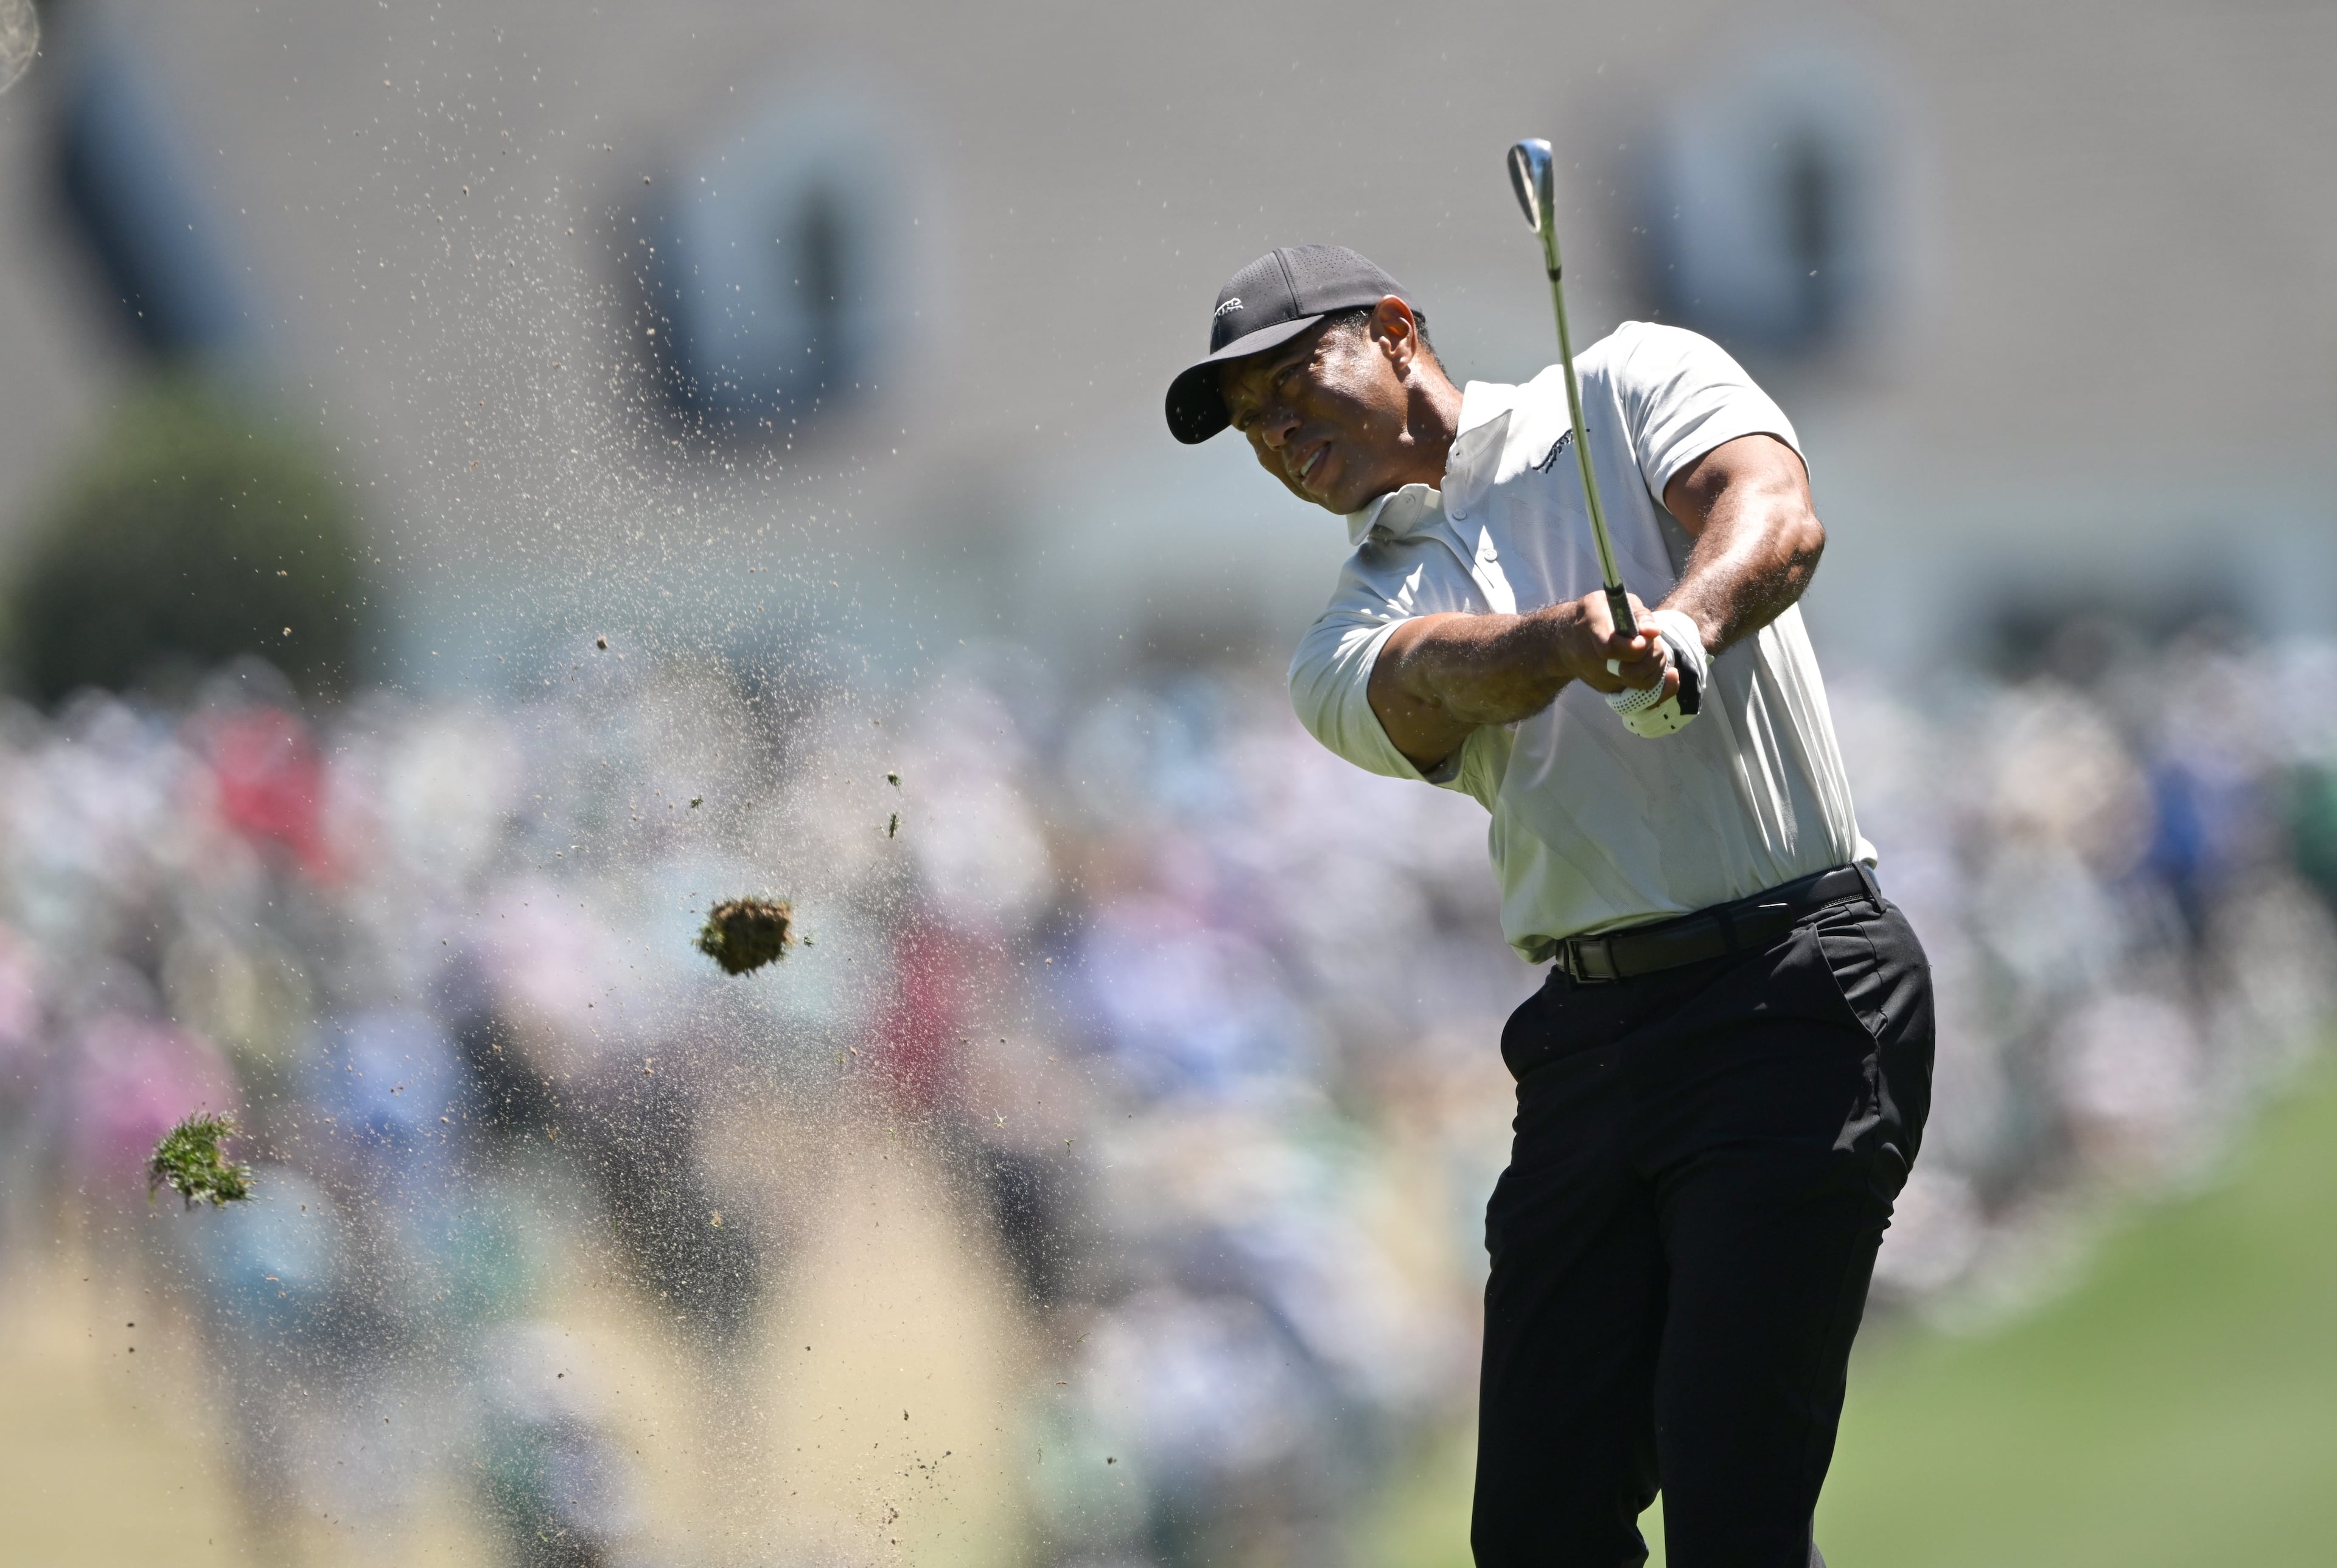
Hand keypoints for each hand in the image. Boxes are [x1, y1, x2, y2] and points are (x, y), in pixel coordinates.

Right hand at [1552, 590, 1679, 700]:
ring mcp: (1601, 678)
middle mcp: (1593, 659)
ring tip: (1656, 653)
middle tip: (1653, 642)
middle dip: (1652, 656)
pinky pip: (1640, 697)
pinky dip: (1660, 685)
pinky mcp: (1609, 690)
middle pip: (1630, 671)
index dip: (1632, 647)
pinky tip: (1670, 675)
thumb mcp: (1613, 602)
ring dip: (1657, 669)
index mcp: (1592, 629)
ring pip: (1639, 684)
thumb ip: (1638, 615)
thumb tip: (1654, 632)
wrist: (1565, 640)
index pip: (1609, 648)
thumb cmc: (1596, 616)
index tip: (1646, 639)